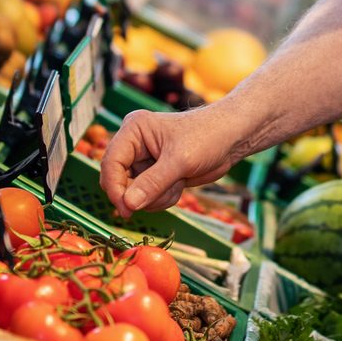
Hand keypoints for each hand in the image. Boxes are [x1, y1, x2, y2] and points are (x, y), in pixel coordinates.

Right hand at [99, 106, 247, 216]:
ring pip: (134, 194)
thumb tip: (127, 204)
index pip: (110, 163)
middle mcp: (134, 144)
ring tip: (177, 183)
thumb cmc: (207, 137)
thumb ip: (152, 183)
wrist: (231, 139)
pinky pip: (148, 197)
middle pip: (118, 181)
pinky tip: (179, 184)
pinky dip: (163, 197)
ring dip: (155, 197)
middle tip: (163, 193)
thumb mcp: (180, 161)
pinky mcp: (154, 174)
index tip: (127, 209)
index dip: (115, 188)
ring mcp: (144, 161)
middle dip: (141, 194)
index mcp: (133, 130)